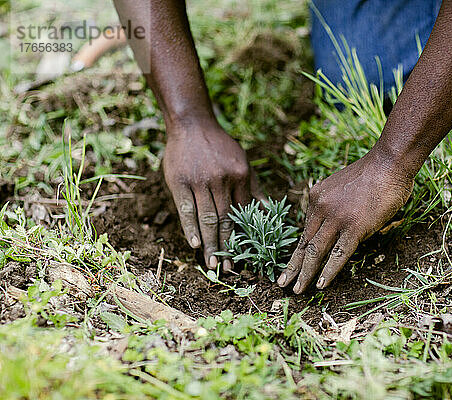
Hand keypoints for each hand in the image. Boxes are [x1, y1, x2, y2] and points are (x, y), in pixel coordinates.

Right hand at [163, 120, 261, 271]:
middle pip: (225, 220)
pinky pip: (186, 210)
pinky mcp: (180, 182)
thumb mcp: (243, 162)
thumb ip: (254, 187)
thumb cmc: (220, 146)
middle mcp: (222, 180)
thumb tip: (270, 211)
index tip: (246, 255)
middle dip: (228, 246)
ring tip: (212, 263)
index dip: (244, 236)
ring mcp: (200, 181)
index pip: (243, 212)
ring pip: (206, 218)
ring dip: (210, 244)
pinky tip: (194, 244)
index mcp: (241, 176)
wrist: (192, 124)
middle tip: (229, 268)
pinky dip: (190, 228)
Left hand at [277, 148, 413, 292]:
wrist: (389, 163)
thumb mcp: (341, 185)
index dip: (297, 250)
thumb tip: (333, 226)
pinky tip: (321, 284)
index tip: (290, 265)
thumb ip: (333, 204)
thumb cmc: (372, 174)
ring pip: (316, 252)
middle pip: (305, 243)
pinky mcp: (354, 227)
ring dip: (305, 273)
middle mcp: (321, 208)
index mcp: (317, 197)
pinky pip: (338, 254)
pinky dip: (328, 271)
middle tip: (281, 284)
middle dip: (292, 266)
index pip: (305, 230)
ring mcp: (337, 218)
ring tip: (296, 290)